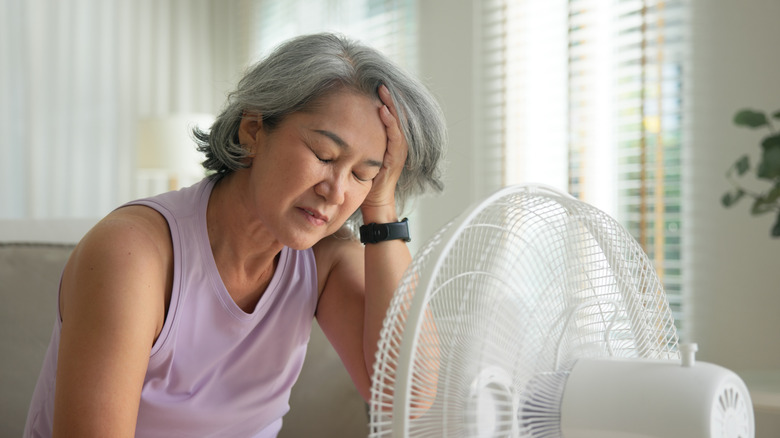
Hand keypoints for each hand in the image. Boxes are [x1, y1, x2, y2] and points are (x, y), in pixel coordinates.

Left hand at [361, 85, 407, 219]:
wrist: (374, 203)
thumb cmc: (363, 180)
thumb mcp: (358, 154)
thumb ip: (353, 141)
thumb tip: (336, 123)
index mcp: (387, 142)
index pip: (388, 116)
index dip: (383, 100)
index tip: (373, 85)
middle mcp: (395, 144)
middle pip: (395, 115)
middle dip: (388, 98)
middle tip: (379, 82)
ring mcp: (397, 151)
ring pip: (397, 123)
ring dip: (391, 106)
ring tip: (383, 91)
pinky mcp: (395, 159)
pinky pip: (396, 137)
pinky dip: (390, 123)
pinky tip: (383, 111)